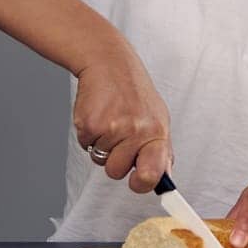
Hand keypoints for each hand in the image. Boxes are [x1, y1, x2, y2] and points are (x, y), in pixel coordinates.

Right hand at [72, 49, 171, 192]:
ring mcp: (113, 128)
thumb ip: (160, 150)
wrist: (109, 64)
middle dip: (114, 160)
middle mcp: (137, 132)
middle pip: (116, 172)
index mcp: (157, 133)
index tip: (138, 183)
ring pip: (99, 159)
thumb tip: (162, 179)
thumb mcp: (157, 118)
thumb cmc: (134, 93)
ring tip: (110, 120)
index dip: (143, 183)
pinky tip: (98, 114)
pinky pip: (85, 145)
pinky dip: (89, 134)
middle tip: (119, 136)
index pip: (153, 172)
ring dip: (101, 144)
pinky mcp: (90, 123)